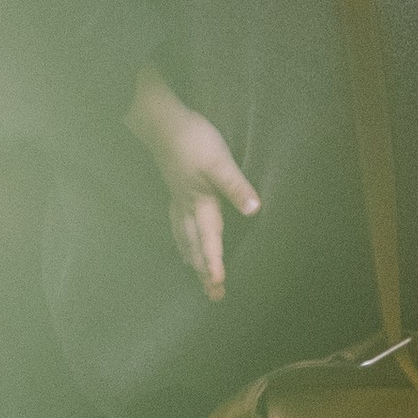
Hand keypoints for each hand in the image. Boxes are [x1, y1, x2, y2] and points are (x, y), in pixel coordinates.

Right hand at [125, 67, 260, 302]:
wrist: (163, 122)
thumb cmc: (192, 140)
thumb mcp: (219, 162)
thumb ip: (236, 186)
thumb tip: (254, 209)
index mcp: (200, 204)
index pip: (210, 240)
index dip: (215, 265)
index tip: (218, 287)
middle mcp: (188, 207)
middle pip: (196, 246)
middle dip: (204, 271)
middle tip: (212, 295)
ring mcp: (180, 198)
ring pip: (185, 236)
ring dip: (192, 256)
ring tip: (194, 273)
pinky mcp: (177, 188)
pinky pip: (178, 222)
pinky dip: (181, 237)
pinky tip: (182, 236)